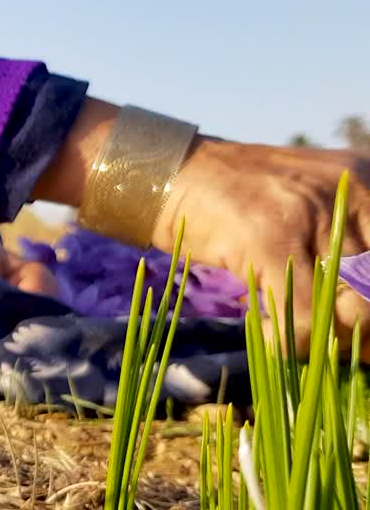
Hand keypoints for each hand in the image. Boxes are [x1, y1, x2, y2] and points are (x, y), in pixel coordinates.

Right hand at [31, 97, 369, 356]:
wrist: (169, 171)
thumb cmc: (233, 194)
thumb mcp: (303, 200)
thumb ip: (343, 237)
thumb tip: (364, 310)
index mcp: (362, 181)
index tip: (366, 335)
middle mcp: (348, 193)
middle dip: (359, 328)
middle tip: (343, 348)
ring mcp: (309, 217)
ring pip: (350, 312)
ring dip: (326, 342)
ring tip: (299, 338)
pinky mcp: (269, 243)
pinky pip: (300, 321)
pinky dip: (287, 343)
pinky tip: (270, 338)